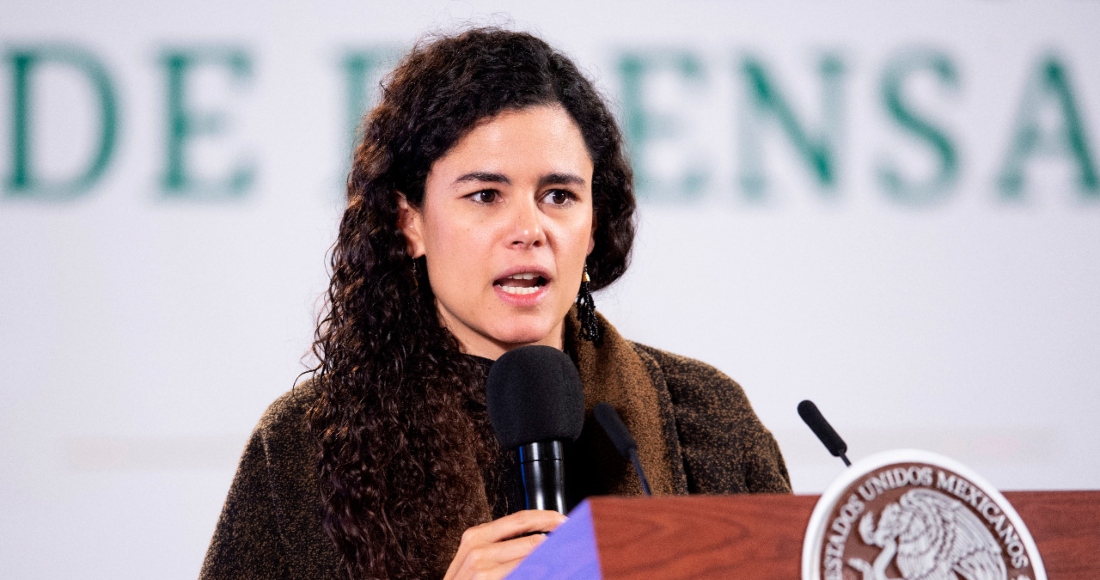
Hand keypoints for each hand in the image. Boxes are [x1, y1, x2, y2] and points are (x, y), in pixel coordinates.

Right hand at [443, 509, 566, 579]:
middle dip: (556, 532)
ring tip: (564, 556)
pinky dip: (540, 570)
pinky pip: (524, 571)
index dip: (546, 518)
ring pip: (532, 554)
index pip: (520, 518)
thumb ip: (501, 546)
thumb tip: (538, 538)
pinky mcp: (488, 579)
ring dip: (551, 556)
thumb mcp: (476, 560)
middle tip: (573, 535)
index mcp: (476, 536)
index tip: (563, 521)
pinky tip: (549, 570)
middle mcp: (477, 548)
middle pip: (530, 533)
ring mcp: (482, 566)